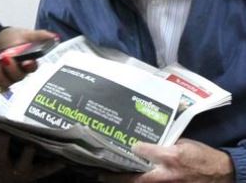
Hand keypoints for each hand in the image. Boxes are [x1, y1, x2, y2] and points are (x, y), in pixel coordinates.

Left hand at [0, 27, 57, 87]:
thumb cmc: (11, 38)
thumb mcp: (24, 34)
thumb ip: (39, 36)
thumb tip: (55, 36)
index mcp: (27, 63)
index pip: (31, 69)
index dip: (29, 67)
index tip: (27, 61)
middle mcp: (16, 73)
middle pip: (16, 77)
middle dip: (10, 68)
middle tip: (5, 57)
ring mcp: (3, 77)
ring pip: (1, 81)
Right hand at [0, 121, 64, 182]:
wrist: (9, 182)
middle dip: (1, 145)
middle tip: (4, 133)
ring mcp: (18, 172)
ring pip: (22, 165)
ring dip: (26, 156)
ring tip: (31, 146)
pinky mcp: (34, 175)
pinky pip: (44, 170)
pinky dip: (52, 165)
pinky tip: (61, 158)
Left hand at [98, 139, 234, 181]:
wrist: (220, 174)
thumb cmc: (200, 155)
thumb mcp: (182, 143)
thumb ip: (162, 143)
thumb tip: (143, 141)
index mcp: (169, 156)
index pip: (142, 151)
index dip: (128, 149)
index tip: (116, 146)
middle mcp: (167, 173)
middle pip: (136, 178)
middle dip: (117, 177)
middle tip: (100, 174)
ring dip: (127, 182)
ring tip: (107, 179)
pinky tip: (129, 180)